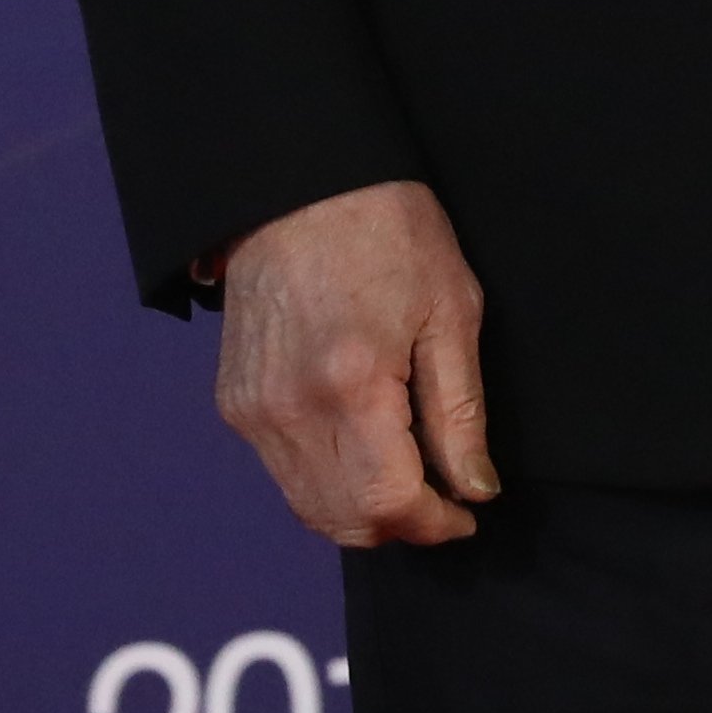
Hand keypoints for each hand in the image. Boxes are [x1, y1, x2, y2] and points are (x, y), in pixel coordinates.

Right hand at [215, 180, 496, 547]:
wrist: (298, 186)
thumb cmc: (387, 232)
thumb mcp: (452, 312)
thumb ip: (460, 413)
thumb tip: (475, 489)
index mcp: (351, 384)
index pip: (388, 505)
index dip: (435, 525)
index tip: (466, 514)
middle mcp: (290, 409)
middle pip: (345, 520)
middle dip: (401, 525)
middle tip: (443, 497)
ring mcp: (253, 410)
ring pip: (310, 507)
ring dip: (363, 510)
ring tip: (408, 473)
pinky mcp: (236, 403)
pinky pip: (284, 473)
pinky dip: (328, 482)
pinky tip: (364, 448)